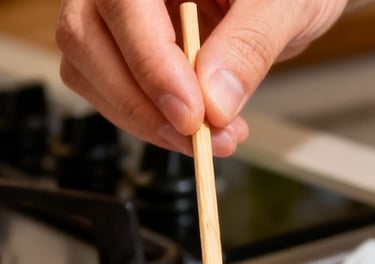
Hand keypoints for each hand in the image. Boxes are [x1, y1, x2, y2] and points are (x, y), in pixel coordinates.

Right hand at [56, 0, 347, 155]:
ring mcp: (114, 10)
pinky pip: (106, 85)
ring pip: (88, 67)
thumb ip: (250, 45)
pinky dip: (147, 118)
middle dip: (143, 103)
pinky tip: (195, 128)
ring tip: (212, 137)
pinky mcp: (121, 44)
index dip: (150, 63)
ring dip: (143, 118)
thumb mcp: (287, 5)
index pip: (124, 2)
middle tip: (202, 138)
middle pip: (86, 36)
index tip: (190, 115)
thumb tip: (215, 102)